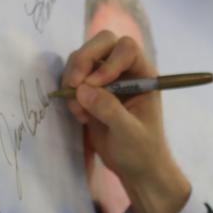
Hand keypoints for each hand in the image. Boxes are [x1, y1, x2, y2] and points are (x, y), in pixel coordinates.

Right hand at [62, 32, 190, 212]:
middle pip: (101, 43)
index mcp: (143, 75)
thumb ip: (110, 110)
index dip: (109, 61)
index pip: (126, 48)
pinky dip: (69, 93)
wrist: (136, 169)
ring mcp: (105, 79)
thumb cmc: (142, 151)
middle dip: (83, 60)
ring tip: (80, 111)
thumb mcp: (129, 133)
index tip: (97, 84)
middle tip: (73, 86)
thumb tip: (83, 90)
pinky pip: (73, 79)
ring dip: (73, 80)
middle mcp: (124, 71)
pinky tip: (79, 116)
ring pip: (82, 59)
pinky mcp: (89, 92)